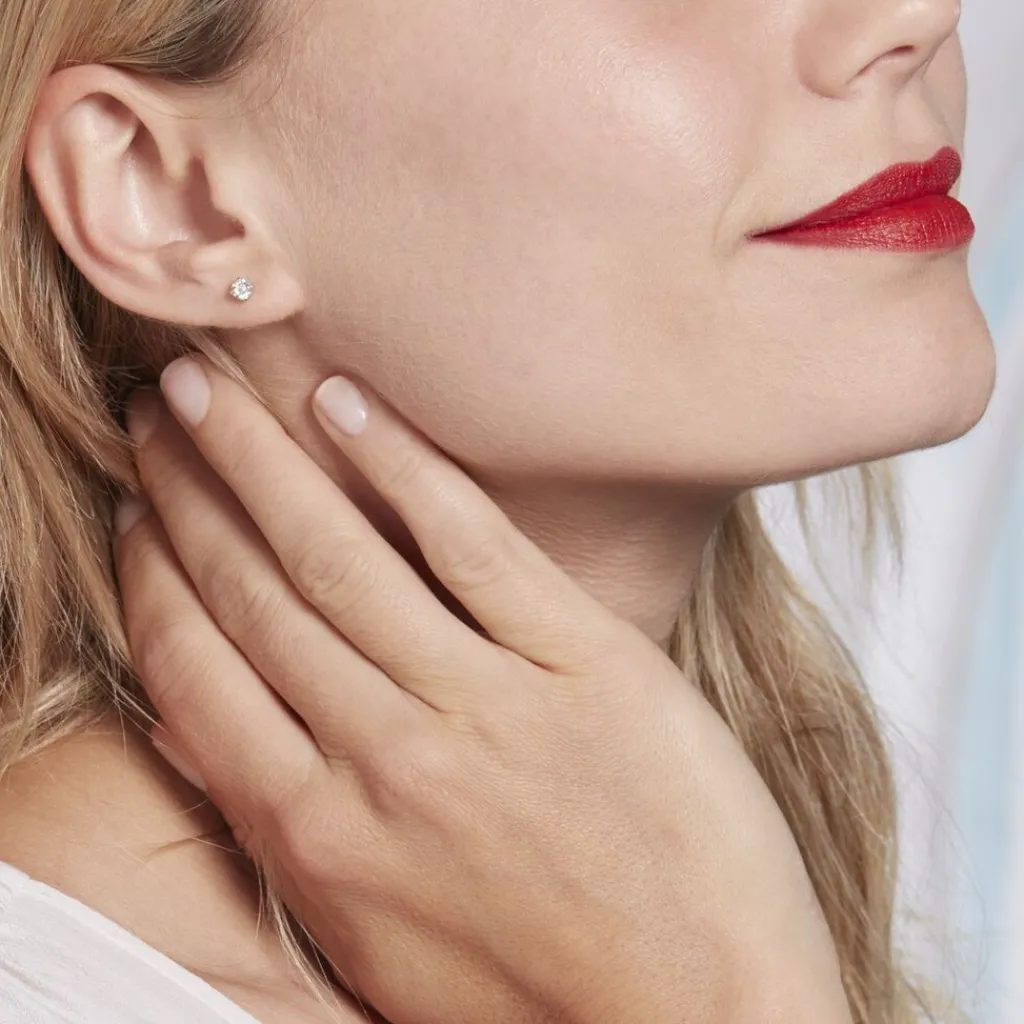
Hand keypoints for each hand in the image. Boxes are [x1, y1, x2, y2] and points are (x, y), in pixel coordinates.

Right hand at [114, 356, 850, 1023]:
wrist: (705, 1016)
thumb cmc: (540, 991)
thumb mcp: (377, 936)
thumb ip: (290, 835)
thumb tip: (202, 739)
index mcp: (322, 836)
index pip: (198, 675)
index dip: (154, 579)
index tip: (135, 513)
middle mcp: (384, 760)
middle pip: (254, 594)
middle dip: (190, 491)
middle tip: (160, 411)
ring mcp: (485, 704)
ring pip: (337, 555)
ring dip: (261, 457)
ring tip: (214, 387)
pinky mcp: (584, 663)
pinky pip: (470, 543)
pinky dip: (399, 465)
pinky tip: (345, 404)